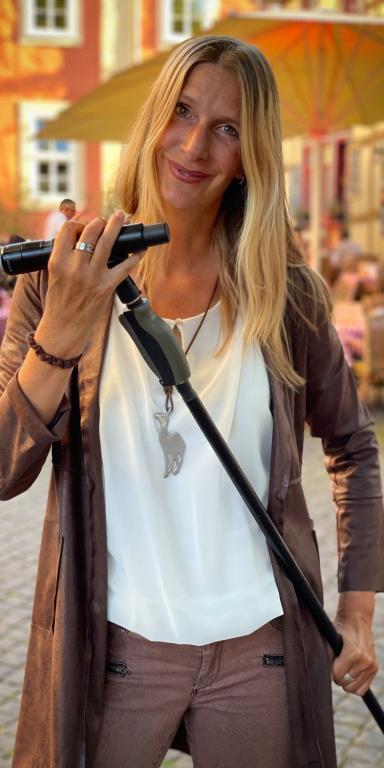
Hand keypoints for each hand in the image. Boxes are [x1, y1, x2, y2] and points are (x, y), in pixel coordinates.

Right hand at [36, 211, 137, 357]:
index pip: (68, 230)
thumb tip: (80, 234)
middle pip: (90, 233)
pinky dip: (135, 255)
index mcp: (58, 262)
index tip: (82, 225)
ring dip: (115, 226)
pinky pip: (125, 266)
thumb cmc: (58, 300)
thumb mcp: (54, 273)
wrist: (65, 326)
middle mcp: (75, 268)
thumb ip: (64, 253)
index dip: (77, 224)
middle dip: (99, 222)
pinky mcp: (107, 287)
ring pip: (107, 243)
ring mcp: (93, 277)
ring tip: (120, 217)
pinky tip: (139, 248)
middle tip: (103, 220)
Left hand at [332, 593, 377, 695]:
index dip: (330, 670)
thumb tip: (323, 674)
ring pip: (353, 688)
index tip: (331, 661)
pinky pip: (362, 689)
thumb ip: (327, 657)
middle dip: (338, 676)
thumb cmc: (341, 629)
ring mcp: (371, 665)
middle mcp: (365, 660)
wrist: (357, 620)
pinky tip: (351, 674)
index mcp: (353, 652)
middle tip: (337, 664)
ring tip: (344, 668)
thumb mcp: (330, 640)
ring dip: (346, 681)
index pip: (337, 675)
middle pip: (345, 682)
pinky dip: (355, 685)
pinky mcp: (374, 669)